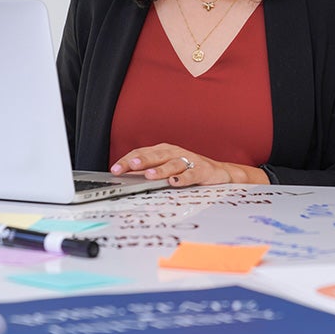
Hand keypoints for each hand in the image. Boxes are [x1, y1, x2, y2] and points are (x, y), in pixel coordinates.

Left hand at [110, 143, 269, 186]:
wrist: (219, 173)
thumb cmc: (188, 170)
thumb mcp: (166, 169)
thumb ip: (148, 172)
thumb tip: (126, 178)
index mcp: (163, 151)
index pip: (141, 152)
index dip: (127, 160)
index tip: (115, 170)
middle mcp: (174, 153)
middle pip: (154, 155)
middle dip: (140, 161)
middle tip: (128, 166)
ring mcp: (188, 160)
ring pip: (171, 164)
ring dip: (160, 169)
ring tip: (148, 175)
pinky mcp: (202, 170)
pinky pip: (191, 174)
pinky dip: (183, 178)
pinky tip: (175, 183)